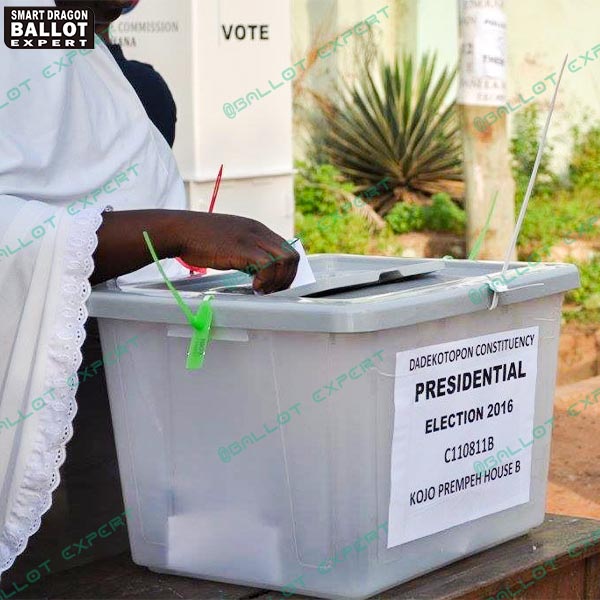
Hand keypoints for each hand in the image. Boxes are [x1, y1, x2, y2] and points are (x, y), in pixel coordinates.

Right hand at [176, 213, 299, 293]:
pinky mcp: (242, 248)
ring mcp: (251, 238)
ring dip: (278, 280)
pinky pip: (267, 264)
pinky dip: (266, 279)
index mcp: (257, 229)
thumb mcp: (231, 240)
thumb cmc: (199, 238)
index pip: (287, 249)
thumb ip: (246, 250)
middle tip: (271, 291)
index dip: (286, 270)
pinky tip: (254, 287)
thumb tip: (256, 270)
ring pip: (284, 260)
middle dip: (286, 278)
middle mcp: (259, 231)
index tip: (275, 284)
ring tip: (263, 290)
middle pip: (291, 256)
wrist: (180, 230)